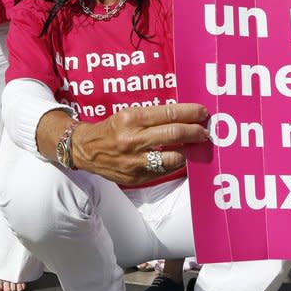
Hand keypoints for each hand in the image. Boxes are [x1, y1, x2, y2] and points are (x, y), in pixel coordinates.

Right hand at [72, 103, 208, 185]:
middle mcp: (133, 139)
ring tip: (195, 146)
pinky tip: (181, 158)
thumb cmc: (112, 128)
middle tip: (204, 131)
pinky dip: (176, 165)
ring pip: (173, 157)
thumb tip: (183, 116)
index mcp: (132, 118)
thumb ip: (155, 116)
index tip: (202, 113)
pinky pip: (164, 171)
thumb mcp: (129, 114)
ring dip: (189, 151)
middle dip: (195, 132)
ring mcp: (135, 161)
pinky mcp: (136, 177)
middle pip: (175, 134)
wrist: (85, 149)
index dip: (190, 113)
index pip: (169, 114)